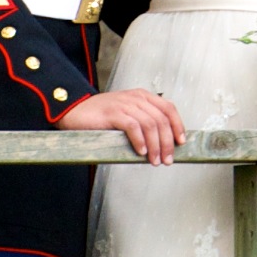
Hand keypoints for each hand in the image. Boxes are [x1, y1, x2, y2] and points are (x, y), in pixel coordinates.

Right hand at [60, 88, 186, 164]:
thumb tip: (162, 144)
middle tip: (167, 159)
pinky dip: (140, 141)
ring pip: (150, 124)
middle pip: (161, 119)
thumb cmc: (101, 117)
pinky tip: (141, 152)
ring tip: (154, 161)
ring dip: (155, 146)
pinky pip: (132, 126)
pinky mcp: (113, 113)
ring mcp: (124, 104)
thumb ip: (143, 122)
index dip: (178, 125)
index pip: (168, 108)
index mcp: (142, 96)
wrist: (74, 110)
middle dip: (168, 142)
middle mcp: (136, 98)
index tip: (181, 142)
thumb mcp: (127, 114)